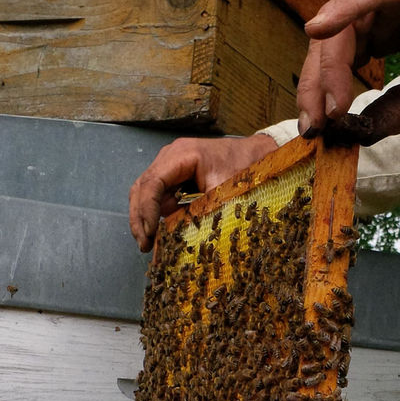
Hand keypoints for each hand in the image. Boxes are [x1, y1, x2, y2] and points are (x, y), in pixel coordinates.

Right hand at [129, 134, 274, 250]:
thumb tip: (178, 238)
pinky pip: (159, 195)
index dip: (146, 210)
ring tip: (150, 243)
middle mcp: (170, 157)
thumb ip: (200, 212)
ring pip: (146, 193)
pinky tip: (160, 232)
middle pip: (142, 188)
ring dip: (146, 218)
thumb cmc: (246, 168)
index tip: (149, 234)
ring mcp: (171, 165)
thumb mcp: (225, 193)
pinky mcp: (176, 176)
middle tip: (144, 245)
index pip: (152, 183)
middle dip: (140, 218)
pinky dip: (157, 214)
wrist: (259, 156)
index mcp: (181, 155)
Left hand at [297, 0, 399, 143]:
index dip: (323, 96)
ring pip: (344, 24)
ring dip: (328, 65)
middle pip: (330, 47)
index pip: (340, 65)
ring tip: (330, 103)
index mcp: (384, 35)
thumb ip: (397, 109)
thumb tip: (360, 135)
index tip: (320, 132)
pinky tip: (321, 30)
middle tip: (316, 125)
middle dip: (316, 87)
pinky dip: (342, 9)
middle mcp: (381, 12)